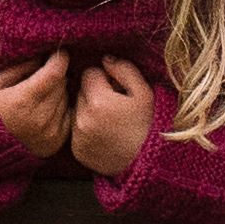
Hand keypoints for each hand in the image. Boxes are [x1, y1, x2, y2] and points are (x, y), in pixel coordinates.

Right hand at [0, 56, 76, 163]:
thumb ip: (21, 66)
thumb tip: (43, 55)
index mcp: (24, 99)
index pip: (56, 71)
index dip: (59, 58)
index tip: (57, 53)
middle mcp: (40, 118)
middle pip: (62, 83)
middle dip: (55, 76)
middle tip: (40, 78)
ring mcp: (50, 132)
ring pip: (67, 98)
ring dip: (58, 93)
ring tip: (39, 97)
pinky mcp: (56, 142)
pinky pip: (69, 115)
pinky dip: (61, 109)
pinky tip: (45, 110)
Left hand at [66, 60, 159, 180]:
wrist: (147, 163)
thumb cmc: (148, 126)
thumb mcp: (144, 93)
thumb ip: (124, 70)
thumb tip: (105, 60)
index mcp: (98, 101)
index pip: (89, 73)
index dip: (104, 77)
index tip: (116, 88)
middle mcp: (83, 119)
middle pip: (81, 91)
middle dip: (95, 94)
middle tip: (115, 105)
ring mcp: (78, 137)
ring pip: (77, 110)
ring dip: (89, 111)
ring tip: (110, 122)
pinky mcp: (77, 151)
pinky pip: (76, 130)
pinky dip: (87, 130)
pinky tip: (105, 135)